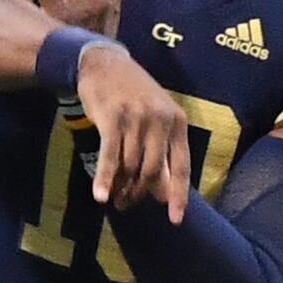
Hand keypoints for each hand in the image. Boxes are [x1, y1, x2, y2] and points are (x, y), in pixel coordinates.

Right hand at [78, 40, 190, 219]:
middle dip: (140, 193)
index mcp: (177, 121)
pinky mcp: (112, 118)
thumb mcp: (156, 117)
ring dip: (121, 188)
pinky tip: (100, 196)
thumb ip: (162, 151)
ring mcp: (136, 118)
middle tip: (127, 204)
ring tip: (114, 199)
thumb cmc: (133, 94)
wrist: (104, 62)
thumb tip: (164, 193)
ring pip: (131, 166)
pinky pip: (110, 156)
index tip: (176, 219)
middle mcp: (160, 120)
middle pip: (153, 171)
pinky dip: (105, 178)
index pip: (182, 166)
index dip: (179, 195)